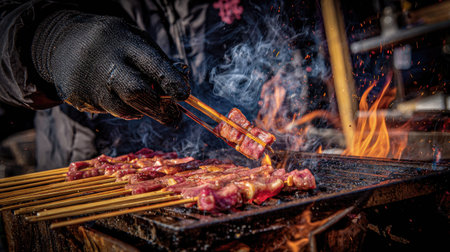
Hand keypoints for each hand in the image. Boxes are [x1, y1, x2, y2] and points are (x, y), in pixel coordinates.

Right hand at [31, 10, 189, 126]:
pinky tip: (114, 94)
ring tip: (143, 102)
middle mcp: (105, 62)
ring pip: (123, 109)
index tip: (183, 94)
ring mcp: (89, 82)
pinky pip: (107, 111)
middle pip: (136, 92)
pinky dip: (119, 108)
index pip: (152, 64)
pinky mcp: (78, 98)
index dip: (171, 82)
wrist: (64, 43)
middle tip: (172, 116)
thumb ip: (158, 63)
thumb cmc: (114, 44)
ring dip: (139, 110)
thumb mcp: (136, 42)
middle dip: (158, 108)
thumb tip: (180, 89)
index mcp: (125, 42)